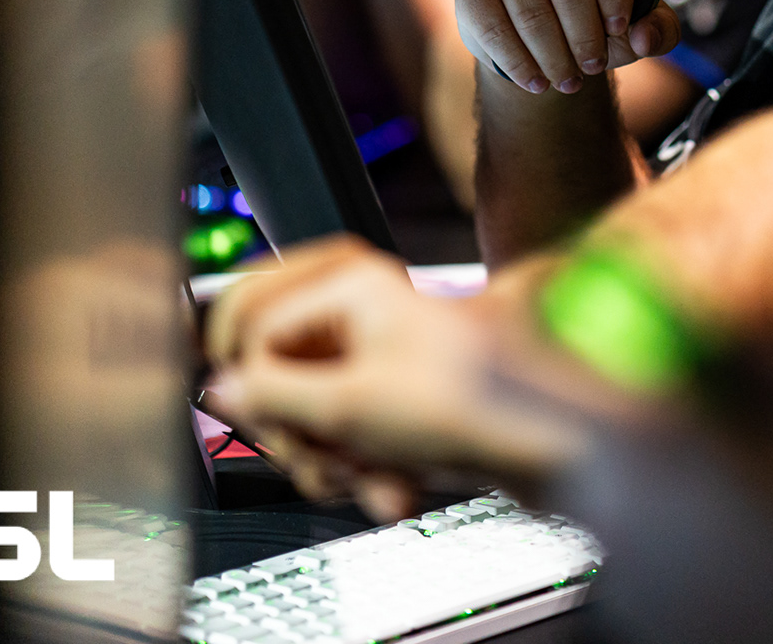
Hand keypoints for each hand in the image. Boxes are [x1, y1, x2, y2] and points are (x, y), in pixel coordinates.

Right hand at [205, 236, 586, 516]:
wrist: (553, 438)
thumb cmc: (470, 400)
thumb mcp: (350, 407)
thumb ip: (271, 399)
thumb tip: (219, 390)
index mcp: (346, 284)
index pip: (250, 333)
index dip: (257, 388)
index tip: (270, 422)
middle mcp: (358, 311)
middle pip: (275, 375)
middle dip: (301, 432)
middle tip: (331, 456)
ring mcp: (377, 357)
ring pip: (309, 412)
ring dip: (336, 459)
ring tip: (376, 474)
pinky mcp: (396, 399)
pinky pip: (348, 434)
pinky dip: (364, 466)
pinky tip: (394, 488)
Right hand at [455, 0, 679, 93]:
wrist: (543, 33)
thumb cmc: (598, 20)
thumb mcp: (639, 26)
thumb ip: (658, 30)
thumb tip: (642, 36)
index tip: (619, 29)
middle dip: (585, 38)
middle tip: (593, 68)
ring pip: (532, 13)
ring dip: (554, 57)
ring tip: (568, 82)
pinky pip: (495, 29)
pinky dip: (519, 63)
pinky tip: (536, 81)